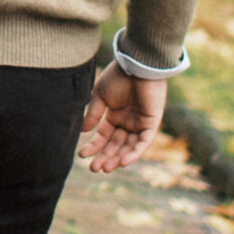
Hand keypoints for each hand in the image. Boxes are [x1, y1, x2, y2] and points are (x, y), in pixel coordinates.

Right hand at [78, 59, 165, 173]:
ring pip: (129, 147)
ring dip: (118, 158)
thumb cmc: (118, 76)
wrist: (137, 64)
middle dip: (105, 157)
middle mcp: (128, 121)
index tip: (82, 155)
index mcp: (115, 115)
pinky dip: (134, 153)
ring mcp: (140, 123)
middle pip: (116, 145)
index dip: (94, 146)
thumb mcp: (100, 96)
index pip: (103, 136)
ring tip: (106, 168)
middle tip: (94, 169)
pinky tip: (122, 162)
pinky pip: (144, 142)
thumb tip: (83, 131)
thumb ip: (94, 114)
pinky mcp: (152, 122)